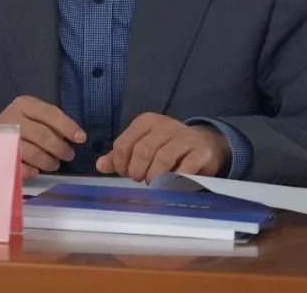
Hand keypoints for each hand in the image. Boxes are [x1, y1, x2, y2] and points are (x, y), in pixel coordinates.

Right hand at [0, 95, 85, 179]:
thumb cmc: (20, 122)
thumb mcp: (34, 113)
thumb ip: (52, 122)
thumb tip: (76, 136)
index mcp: (24, 104)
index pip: (50, 113)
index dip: (68, 126)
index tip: (81, 138)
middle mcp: (13, 118)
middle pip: (43, 135)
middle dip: (60, 147)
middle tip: (69, 155)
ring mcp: (5, 137)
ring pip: (32, 152)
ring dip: (48, 161)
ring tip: (55, 164)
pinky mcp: (0, 155)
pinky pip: (19, 166)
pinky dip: (31, 170)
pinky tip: (37, 171)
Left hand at [95, 113, 231, 182]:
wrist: (206, 143)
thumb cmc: (168, 146)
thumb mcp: (143, 145)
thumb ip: (122, 156)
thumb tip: (100, 165)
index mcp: (147, 121)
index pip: (123, 143)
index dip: (120, 164)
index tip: (125, 173)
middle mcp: (165, 125)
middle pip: (142, 151)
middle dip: (136, 171)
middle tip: (139, 179)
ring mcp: (184, 137)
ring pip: (162, 159)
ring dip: (154, 177)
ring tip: (153, 182)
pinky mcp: (200, 152)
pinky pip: (184, 169)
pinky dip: (175, 181)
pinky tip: (171, 184)